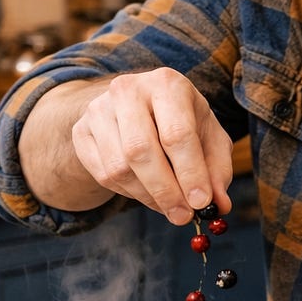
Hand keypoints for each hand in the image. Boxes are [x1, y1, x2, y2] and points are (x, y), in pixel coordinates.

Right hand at [69, 68, 235, 224]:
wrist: (137, 106)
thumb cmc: (182, 122)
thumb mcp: (209, 137)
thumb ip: (217, 169)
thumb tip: (219, 205)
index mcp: (166, 84)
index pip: (176, 133)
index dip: (190, 172)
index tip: (201, 203)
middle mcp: (128, 90)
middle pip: (140, 150)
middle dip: (165, 191)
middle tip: (183, 216)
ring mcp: (99, 109)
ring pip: (119, 167)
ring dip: (148, 196)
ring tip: (169, 205)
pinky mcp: (81, 131)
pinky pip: (102, 175)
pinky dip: (129, 193)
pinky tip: (147, 192)